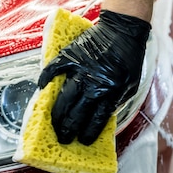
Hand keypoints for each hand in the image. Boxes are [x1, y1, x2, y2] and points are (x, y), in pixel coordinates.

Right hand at [38, 10, 150, 144]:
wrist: (123, 30)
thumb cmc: (128, 58)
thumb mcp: (130, 84)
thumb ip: (116, 101)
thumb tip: (99, 118)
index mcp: (112, 91)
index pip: (97, 119)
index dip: (89, 133)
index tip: (82, 141)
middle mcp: (95, 83)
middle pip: (77, 113)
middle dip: (69, 129)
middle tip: (63, 138)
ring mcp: (81, 69)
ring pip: (64, 97)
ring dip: (57, 114)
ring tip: (52, 124)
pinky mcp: (71, 56)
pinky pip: (54, 69)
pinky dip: (45, 78)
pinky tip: (41, 88)